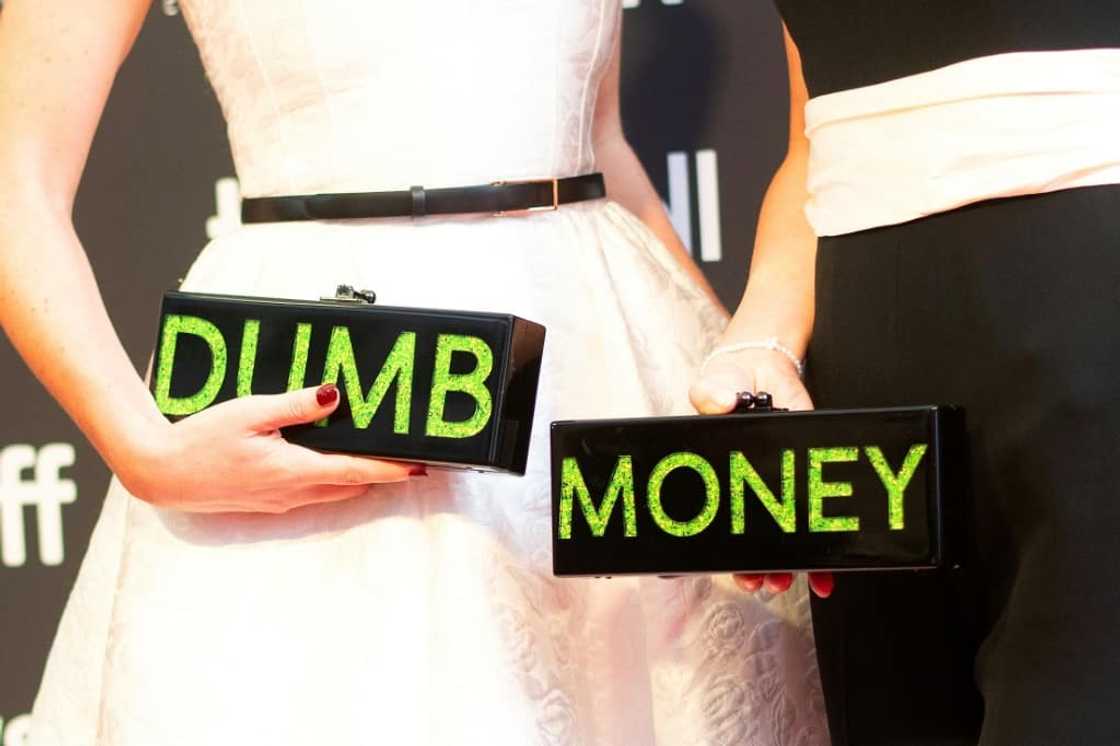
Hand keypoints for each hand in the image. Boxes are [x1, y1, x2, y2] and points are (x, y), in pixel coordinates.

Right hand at [118, 383, 423, 513]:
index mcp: (294, 471)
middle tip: (409, 460)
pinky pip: (311, 493)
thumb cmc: (200, 440)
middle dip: (382, 475)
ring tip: (379, 460)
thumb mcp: (251, 412)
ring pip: (333, 492)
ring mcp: (279, 501)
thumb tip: (335, 397)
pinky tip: (330, 464)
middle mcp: (292, 492)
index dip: (392, 469)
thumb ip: (296, 405)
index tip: (420, 467)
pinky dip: (332, 480)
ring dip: (358, 478)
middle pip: (351, 486)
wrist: (161, 472)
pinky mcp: (267, 501)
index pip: (357, 471)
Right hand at [689, 345, 832, 597]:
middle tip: (762, 581)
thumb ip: (711, 392)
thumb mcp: (713, 384)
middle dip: (758, 567)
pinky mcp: (806, 476)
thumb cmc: (728, 382)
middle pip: (752, 539)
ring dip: (788, 565)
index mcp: (720, 476)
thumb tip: (719, 401)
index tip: (734, 568)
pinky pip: (816, 519)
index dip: (725, 550)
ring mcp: (779, 486)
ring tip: (788, 582)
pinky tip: (826, 574)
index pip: (719, 521)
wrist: (761, 367)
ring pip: (783, 539)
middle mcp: (749, 488)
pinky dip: (824, 550)